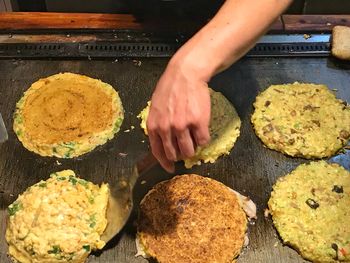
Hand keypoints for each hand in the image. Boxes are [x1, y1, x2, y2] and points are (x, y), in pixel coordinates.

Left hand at [146, 57, 210, 171]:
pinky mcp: (198, 122)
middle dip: (181, 155)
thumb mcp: (156, 107)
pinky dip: (203, 139)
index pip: (157, 152)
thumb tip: (164, 141)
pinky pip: (203, 141)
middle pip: (175, 154)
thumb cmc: (170, 88)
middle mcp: (167, 129)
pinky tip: (202, 129)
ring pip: (189, 150)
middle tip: (186, 150)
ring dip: (193, 149)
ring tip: (194, 140)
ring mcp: (183, 126)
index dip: (164, 162)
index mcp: (154, 125)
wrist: (185, 74)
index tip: (170, 168)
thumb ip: (158, 124)